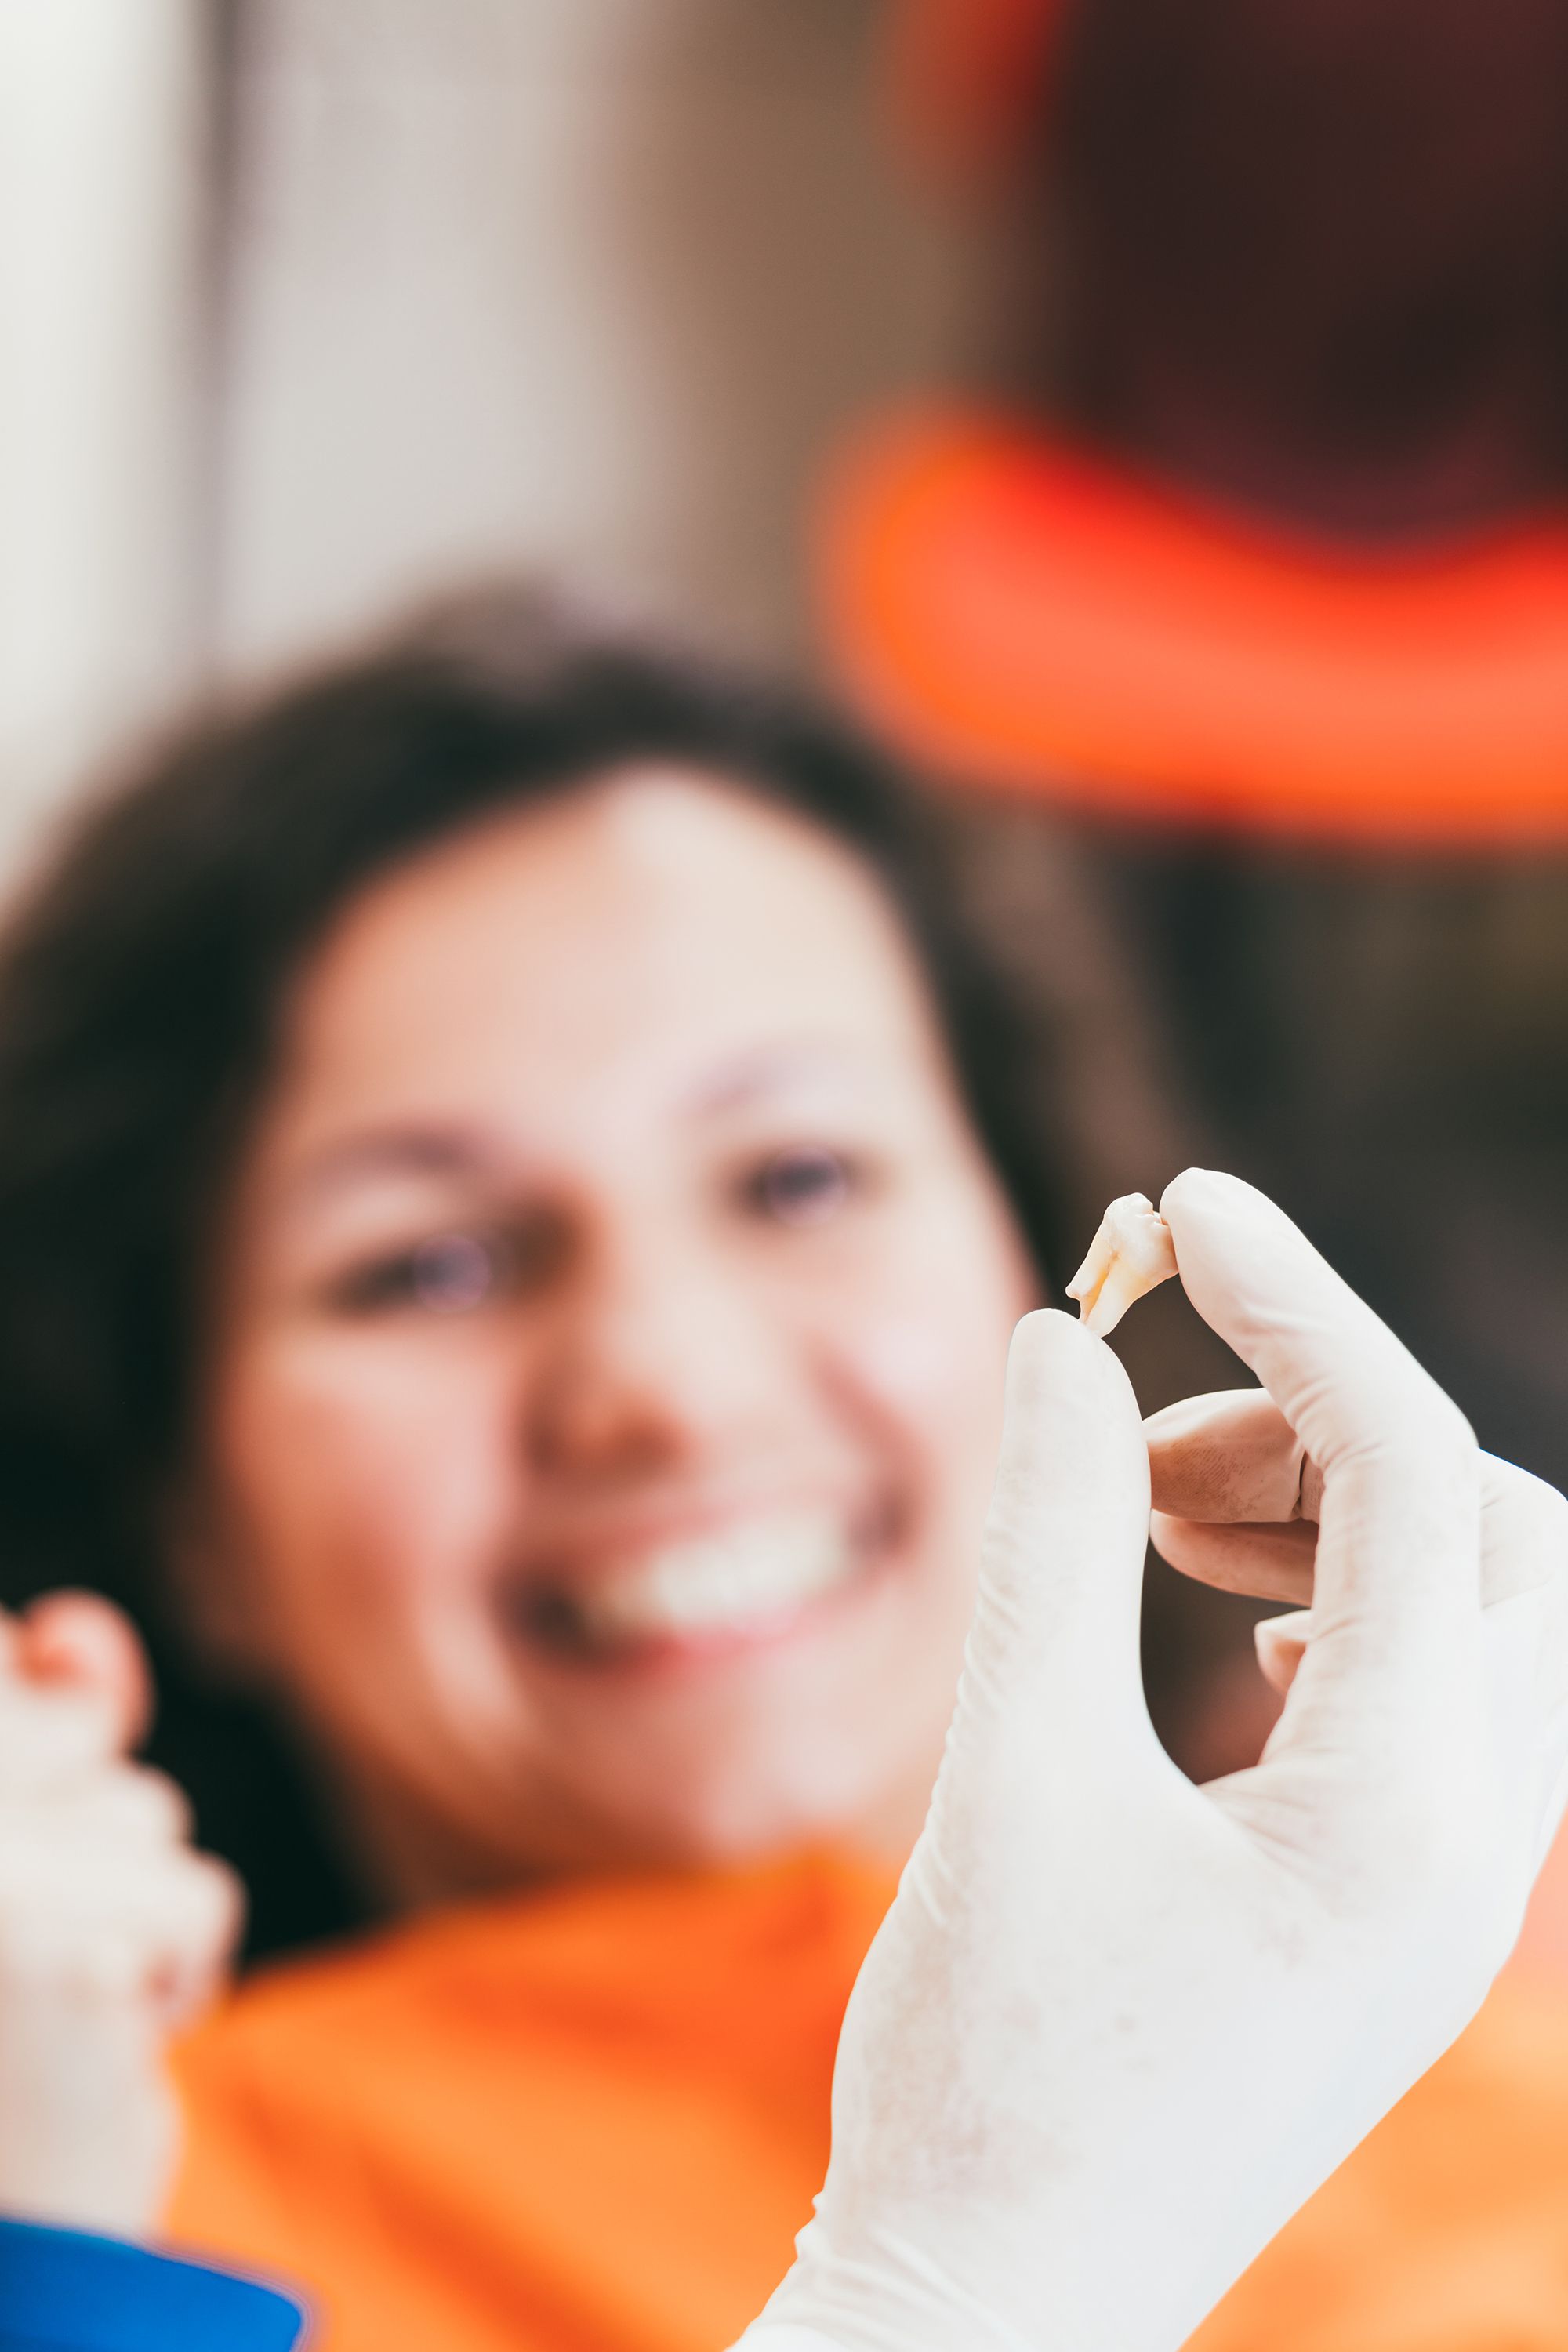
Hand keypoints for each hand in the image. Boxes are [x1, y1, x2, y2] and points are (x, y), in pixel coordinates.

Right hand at [0, 1593, 240, 2234]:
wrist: (3, 2246)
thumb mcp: (18, 1839)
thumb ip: (35, 1713)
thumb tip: (71, 1626)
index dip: (34, 1726)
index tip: (22, 1876)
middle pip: (81, 1744)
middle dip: (87, 1846)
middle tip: (15, 1961)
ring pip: (147, 1817)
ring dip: (129, 1911)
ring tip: (38, 2007)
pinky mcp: (55, 1960)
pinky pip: (191, 1902)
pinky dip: (173, 1973)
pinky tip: (91, 2043)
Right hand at [740, 1171, 1567, 2351]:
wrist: (996, 2307)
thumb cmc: (991, 2075)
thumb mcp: (1010, 1778)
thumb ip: (1050, 1543)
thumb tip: (1062, 1344)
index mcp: (1403, 1813)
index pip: (1409, 1471)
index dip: (1297, 1305)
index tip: (1187, 1203)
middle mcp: (1466, 1847)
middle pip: (1501, 1535)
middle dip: (1332, 1426)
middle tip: (1150, 1436)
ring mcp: (1438, 1888)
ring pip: (1475, 1615)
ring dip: (1328, 1518)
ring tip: (1154, 1515)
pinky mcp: (1380, 1909)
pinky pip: (1429, 1698)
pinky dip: (1336, 1609)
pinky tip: (1225, 1635)